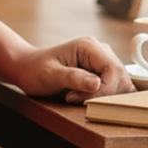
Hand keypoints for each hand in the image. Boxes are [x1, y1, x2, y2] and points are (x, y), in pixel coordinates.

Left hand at [9, 36, 133, 103]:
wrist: (26, 68)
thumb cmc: (35, 70)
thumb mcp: (50, 75)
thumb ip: (73, 78)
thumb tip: (97, 84)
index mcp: (89, 46)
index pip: (113, 70)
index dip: (103, 89)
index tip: (77, 99)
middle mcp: (99, 50)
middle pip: (121, 77)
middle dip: (105, 94)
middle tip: (77, 100)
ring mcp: (101, 61)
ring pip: (121, 83)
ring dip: (105, 97)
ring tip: (79, 98)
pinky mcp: (100, 71)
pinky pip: (114, 87)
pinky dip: (105, 97)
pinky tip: (86, 99)